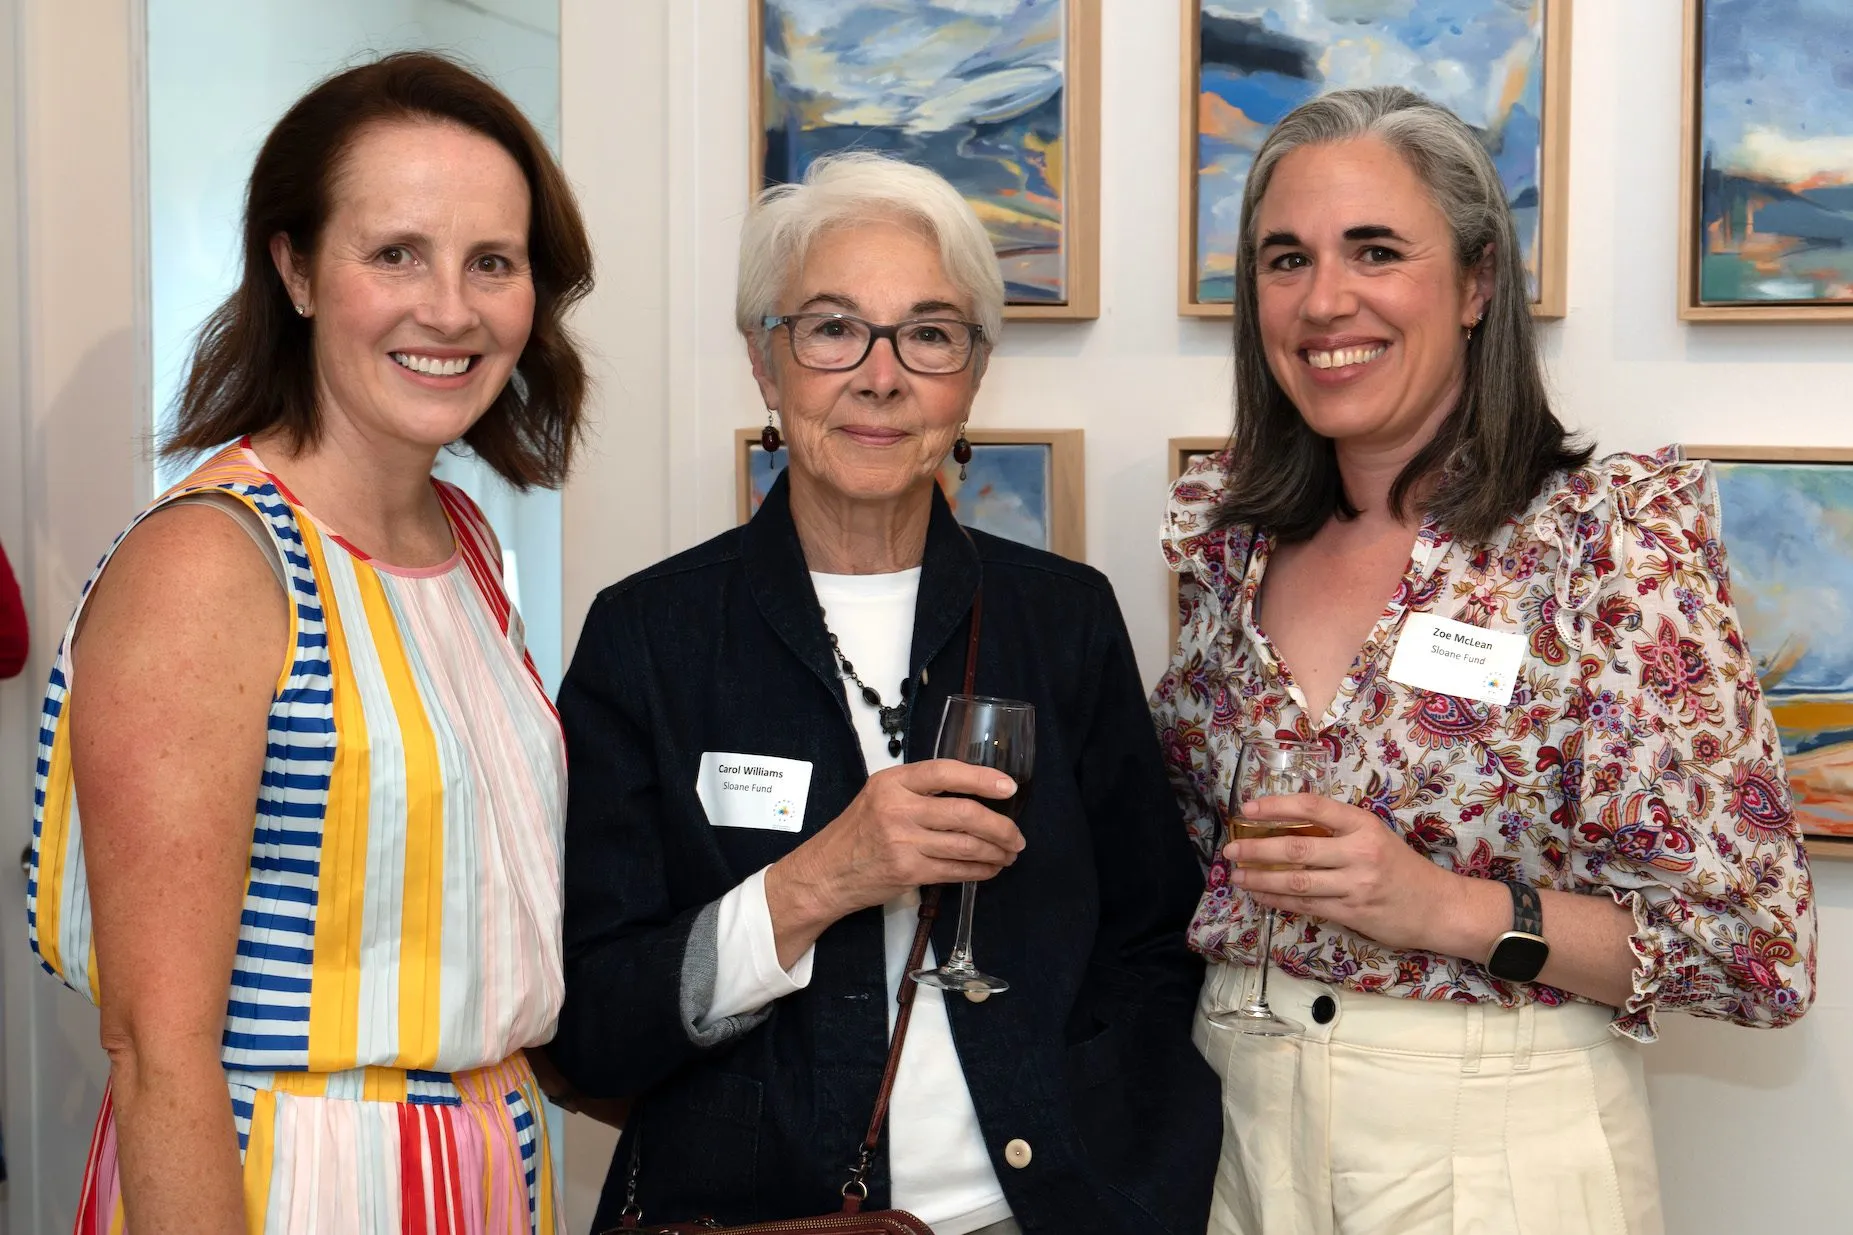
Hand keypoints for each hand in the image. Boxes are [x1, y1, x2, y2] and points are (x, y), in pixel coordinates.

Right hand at [765, 760, 1022, 964]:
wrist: (826, 872)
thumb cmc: (857, 832)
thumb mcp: (880, 796)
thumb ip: (919, 790)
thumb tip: (974, 792)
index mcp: (893, 782)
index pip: (945, 772)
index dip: (982, 778)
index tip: (1008, 787)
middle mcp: (898, 809)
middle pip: (965, 814)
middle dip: (1001, 827)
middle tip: (1017, 836)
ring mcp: (903, 842)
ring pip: (966, 846)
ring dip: (996, 852)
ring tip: (1009, 854)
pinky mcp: (908, 872)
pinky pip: (956, 871)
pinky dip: (980, 871)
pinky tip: (989, 869)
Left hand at [1224, 794, 1494, 954]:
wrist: (1439, 906)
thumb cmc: (1402, 868)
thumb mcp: (1375, 836)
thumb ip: (1337, 832)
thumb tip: (1284, 829)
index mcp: (1363, 824)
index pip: (1312, 808)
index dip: (1276, 807)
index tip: (1247, 809)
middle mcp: (1359, 851)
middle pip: (1296, 847)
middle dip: (1257, 848)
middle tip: (1230, 849)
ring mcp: (1355, 884)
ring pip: (1296, 881)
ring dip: (1261, 878)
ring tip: (1237, 875)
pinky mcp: (1352, 913)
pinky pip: (1307, 905)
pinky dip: (1279, 900)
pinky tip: (1261, 895)